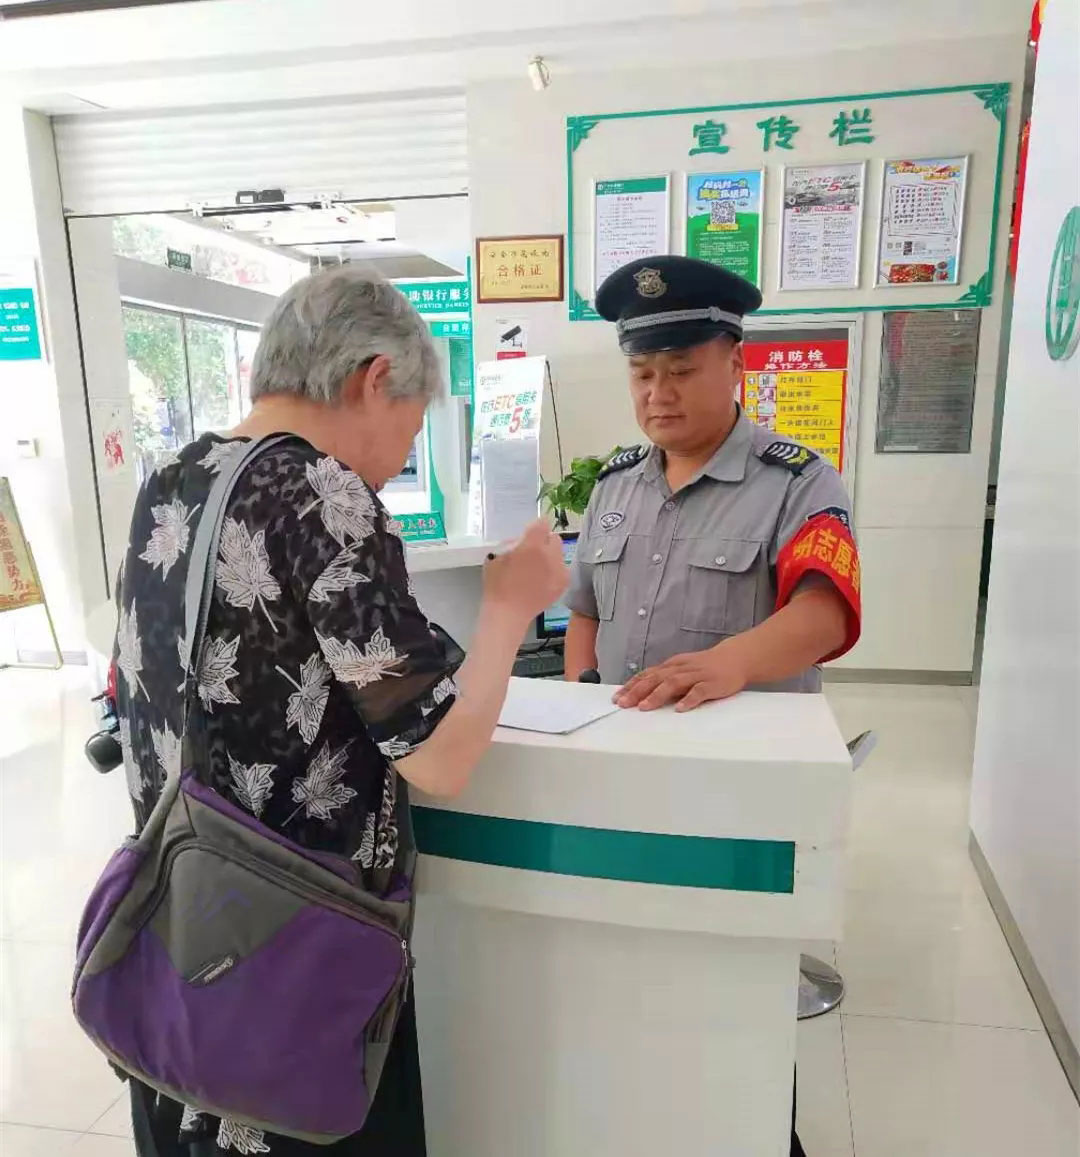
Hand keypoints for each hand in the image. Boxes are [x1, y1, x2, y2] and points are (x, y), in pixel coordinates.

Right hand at [483, 520, 568, 623]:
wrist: (508, 613)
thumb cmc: (497, 584)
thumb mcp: (496, 556)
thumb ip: (512, 543)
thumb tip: (522, 540)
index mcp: (532, 544)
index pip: (542, 523)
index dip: (535, 527)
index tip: (529, 534)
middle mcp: (550, 554)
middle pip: (553, 537)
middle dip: (544, 542)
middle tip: (532, 553)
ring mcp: (560, 569)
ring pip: (559, 553)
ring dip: (550, 556)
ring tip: (538, 569)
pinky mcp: (564, 582)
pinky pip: (562, 568)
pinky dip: (555, 570)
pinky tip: (543, 580)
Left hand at [614, 642, 749, 711]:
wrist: (735, 658)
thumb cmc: (705, 667)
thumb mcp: (682, 669)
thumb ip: (665, 679)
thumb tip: (642, 692)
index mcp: (672, 666)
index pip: (647, 674)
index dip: (631, 685)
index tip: (617, 697)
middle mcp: (681, 669)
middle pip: (656, 678)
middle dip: (638, 691)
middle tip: (623, 704)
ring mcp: (697, 675)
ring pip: (674, 683)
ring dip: (657, 695)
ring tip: (644, 707)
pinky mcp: (712, 683)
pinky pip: (699, 691)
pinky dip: (689, 699)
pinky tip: (680, 708)